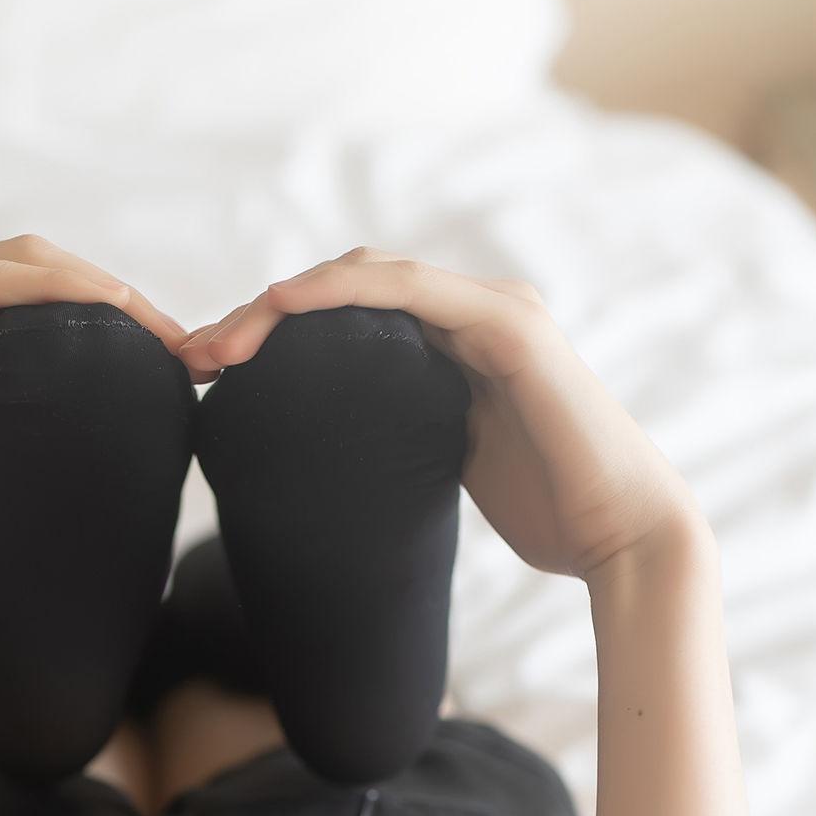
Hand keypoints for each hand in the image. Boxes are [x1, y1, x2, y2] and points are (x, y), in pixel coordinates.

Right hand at [0, 237, 186, 566]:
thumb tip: (66, 416)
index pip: (31, 289)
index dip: (105, 310)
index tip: (172, 355)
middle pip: (34, 266)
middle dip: (116, 296)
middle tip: (184, 344)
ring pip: (18, 262)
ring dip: (99, 287)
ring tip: (162, 331)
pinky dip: (51, 288)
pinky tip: (108, 308)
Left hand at [180, 251, 700, 581]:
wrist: (620, 538)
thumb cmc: (547, 513)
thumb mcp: (445, 464)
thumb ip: (401, 436)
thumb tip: (331, 457)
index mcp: (456, 342)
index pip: (348, 314)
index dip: (274, 330)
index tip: (207, 369)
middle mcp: (474, 311)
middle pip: (346, 287)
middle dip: (262, 314)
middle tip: (195, 355)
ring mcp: (495, 310)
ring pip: (369, 277)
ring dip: (286, 300)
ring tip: (222, 339)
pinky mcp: (512, 326)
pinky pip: (411, 291)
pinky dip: (344, 290)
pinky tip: (287, 304)